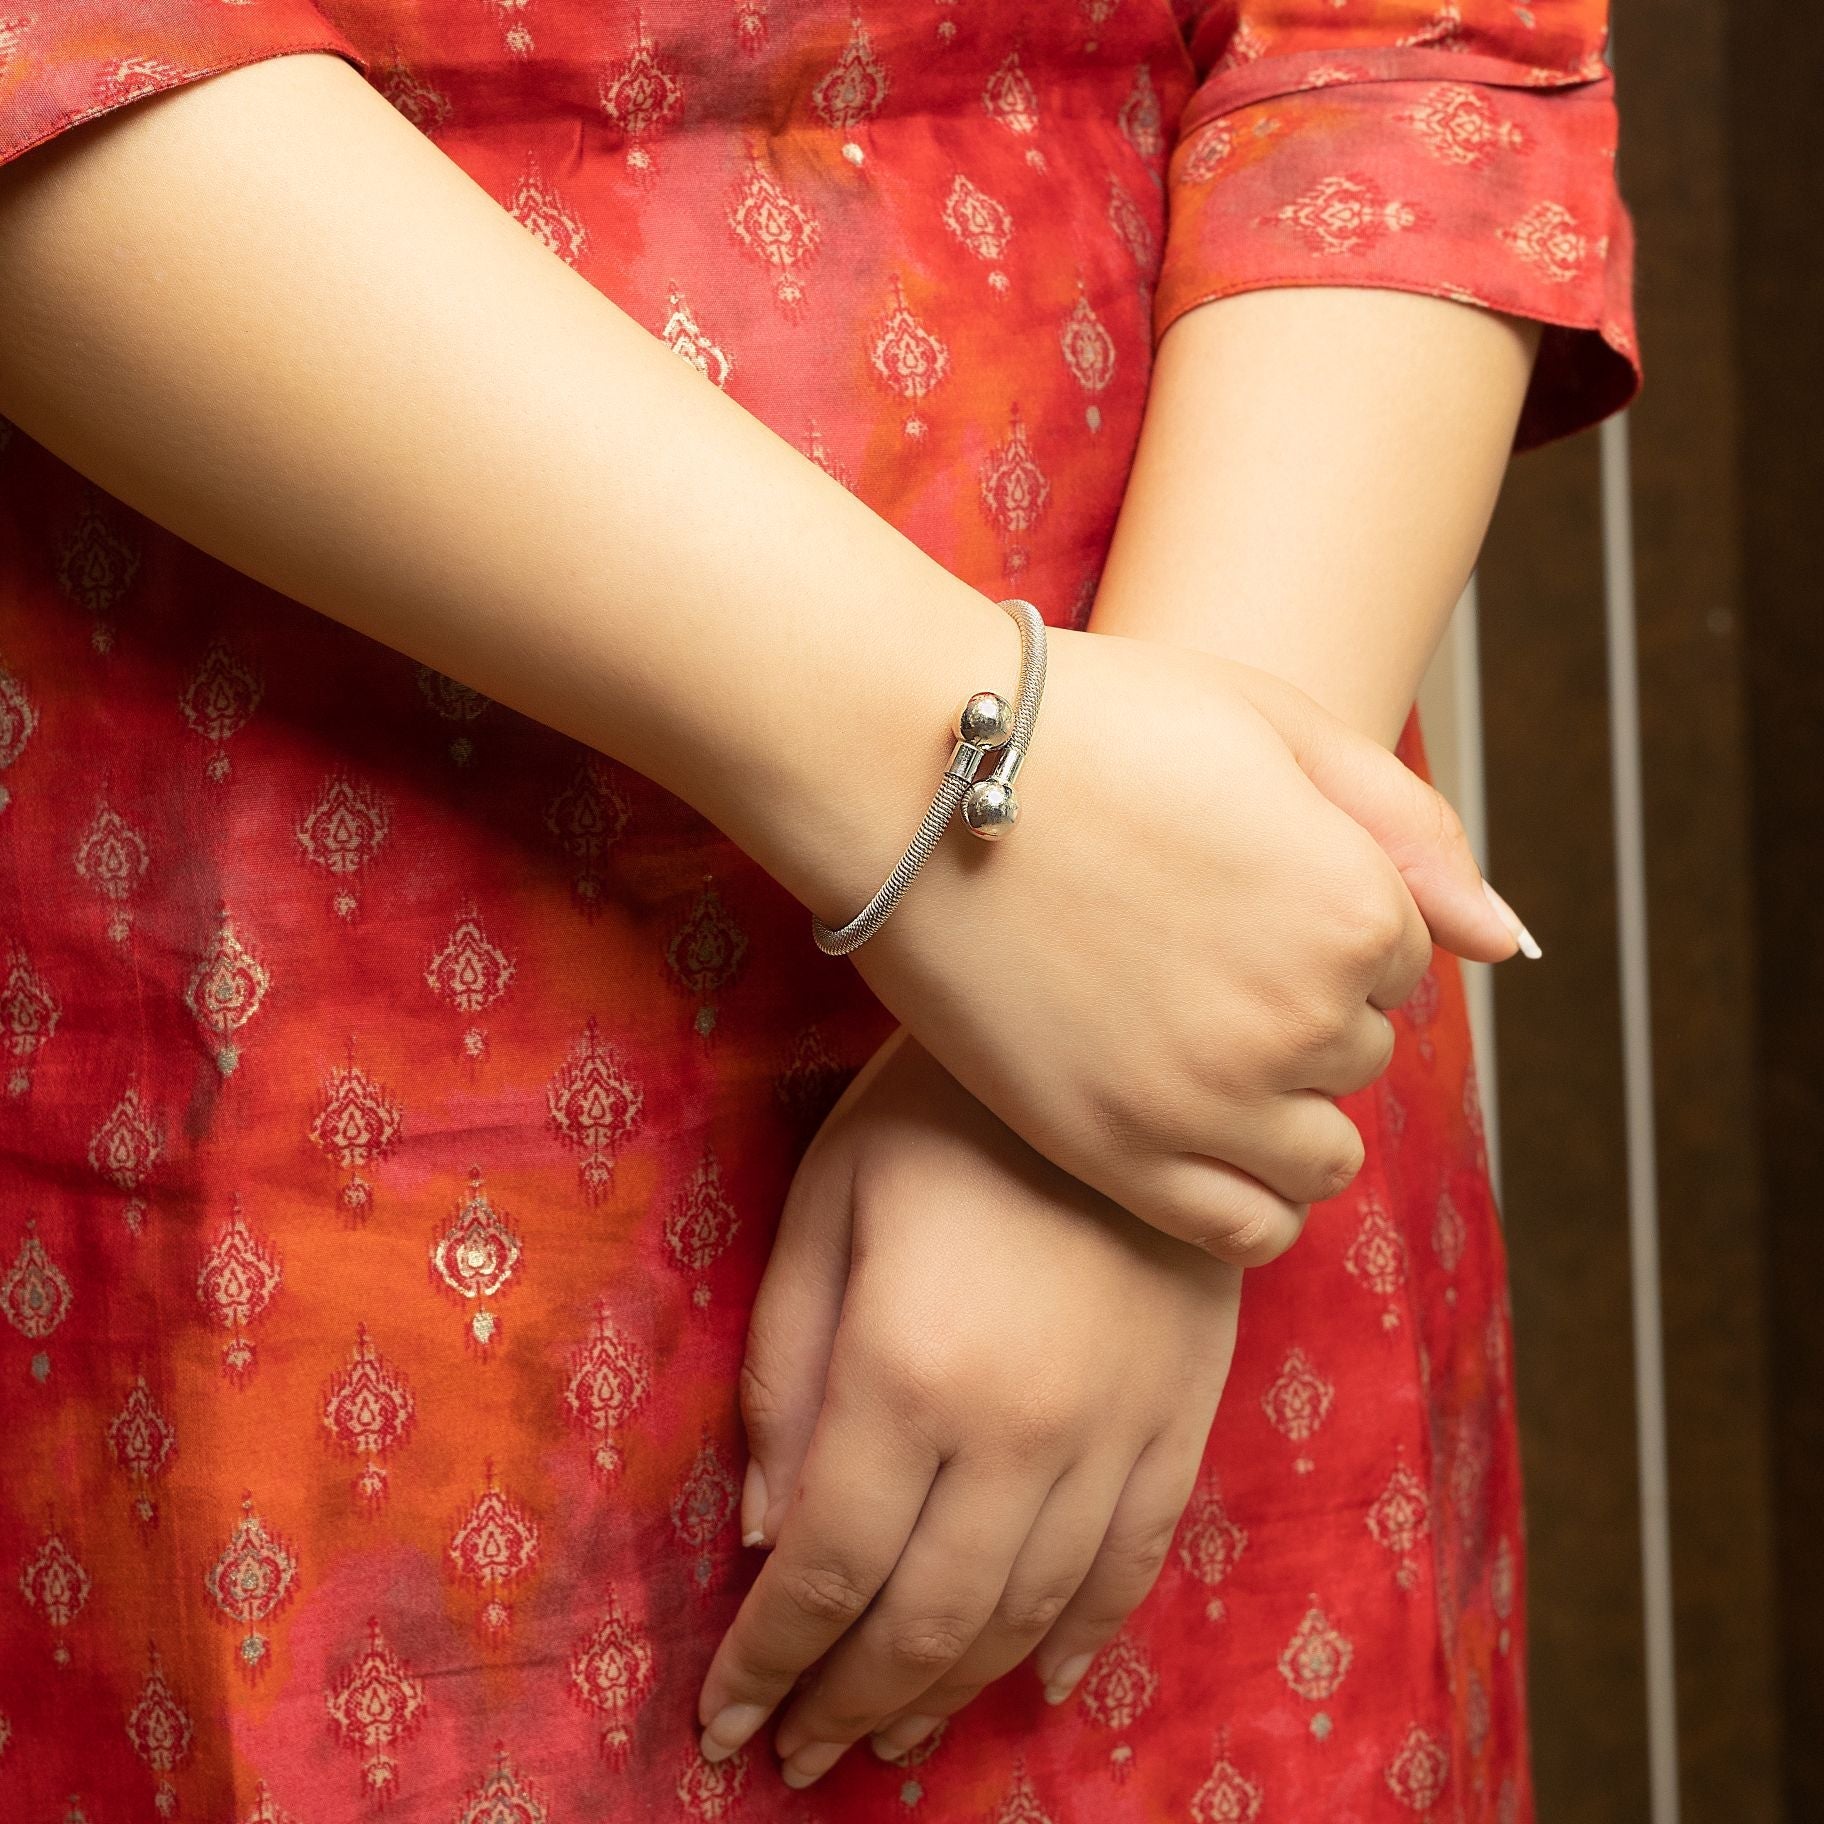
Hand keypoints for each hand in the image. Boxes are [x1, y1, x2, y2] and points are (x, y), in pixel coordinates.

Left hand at [695, 1030, 1240, 1788]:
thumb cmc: (943, 1106)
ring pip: (1027, 1613)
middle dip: (847, 1703)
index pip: (825, 1569)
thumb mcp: (829, 1200)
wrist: (1121, 1041)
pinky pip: (1134, 1561)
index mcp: (907, 1373)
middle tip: (797, 1757)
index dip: (770, 1661)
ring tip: (889, 1737)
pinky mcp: (1181, 1413)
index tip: (727, 1720)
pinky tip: (1035, 1681)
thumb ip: (788, 1368)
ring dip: (949, 1691)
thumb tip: (768, 1531)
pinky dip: (1080, 1639)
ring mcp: (1114, 1431)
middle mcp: (1016, 1431)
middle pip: (925, 1618)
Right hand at [848, 624, 1520, 1265]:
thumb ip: (1410, 833)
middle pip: (1357, 1052)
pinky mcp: (1116, 1154)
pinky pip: (1246, 1231)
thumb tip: (1508, 942)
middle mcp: (1298, 1020)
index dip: (1328, 913)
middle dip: (1302, 1005)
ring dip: (1282, 1106)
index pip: (1404, 956)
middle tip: (1192, 944)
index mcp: (1353, 907)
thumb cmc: (1088, 723)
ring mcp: (1205, 1101)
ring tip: (1187, 1036)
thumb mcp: (1272, 724)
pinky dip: (1248, 1197)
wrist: (908, 766)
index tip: (1236, 881)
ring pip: (1321, 1155)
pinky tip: (1192, 1130)